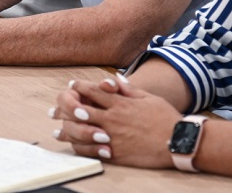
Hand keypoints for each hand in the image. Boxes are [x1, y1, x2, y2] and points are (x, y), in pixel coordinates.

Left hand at [52, 76, 180, 167]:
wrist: (177, 141)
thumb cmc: (164, 117)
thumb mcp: (147, 97)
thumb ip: (128, 89)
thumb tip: (114, 79)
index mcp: (119, 102)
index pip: (92, 90)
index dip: (79, 86)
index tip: (71, 85)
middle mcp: (112, 117)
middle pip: (80, 109)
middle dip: (65, 107)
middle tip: (54, 109)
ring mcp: (112, 135)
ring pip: (81, 130)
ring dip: (66, 129)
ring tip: (58, 129)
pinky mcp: (115, 152)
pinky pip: (91, 150)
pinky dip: (79, 147)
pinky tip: (73, 146)